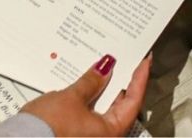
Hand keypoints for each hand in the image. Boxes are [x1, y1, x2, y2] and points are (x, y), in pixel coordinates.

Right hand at [21, 54, 150, 136]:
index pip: (133, 101)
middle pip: (122, 106)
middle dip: (123, 83)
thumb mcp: (72, 98)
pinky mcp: (76, 134)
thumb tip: (106, 67)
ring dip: (107, 89)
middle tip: (128, 61)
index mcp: (110, 132)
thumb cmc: (48, 128)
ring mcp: (89, 137)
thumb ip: (91, 82)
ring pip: (106, 109)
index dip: (139, 79)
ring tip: (106, 67)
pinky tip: (87, 83)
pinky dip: (92, 97)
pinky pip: (91, 113)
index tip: (144, 61)